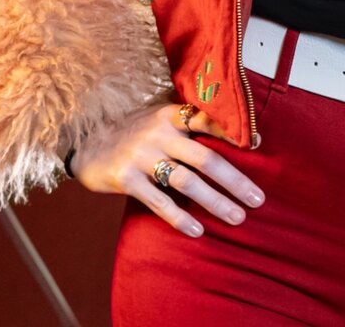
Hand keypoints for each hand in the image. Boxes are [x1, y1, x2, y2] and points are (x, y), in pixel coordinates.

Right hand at [68, 103, 265, 237]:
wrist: (86, 142)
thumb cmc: (134, 132)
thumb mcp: (159, 119)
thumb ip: (188, 127)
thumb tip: (234, 142)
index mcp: (171, 115)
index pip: (208, 120)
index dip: (234, 131)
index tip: (258, 145)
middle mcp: (159, 132)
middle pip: (205, 158)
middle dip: (234, 180)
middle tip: (257, 199)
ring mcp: (142, 155)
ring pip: (187, 181)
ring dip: (215, 202)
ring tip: (237, 218)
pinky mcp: (126, 178)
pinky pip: (158, 202)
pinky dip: (180, 217)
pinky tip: (198, 231)